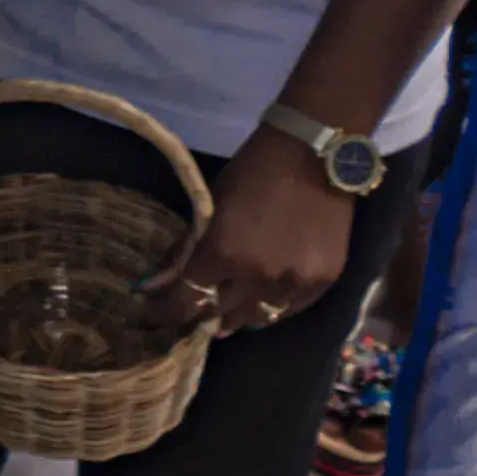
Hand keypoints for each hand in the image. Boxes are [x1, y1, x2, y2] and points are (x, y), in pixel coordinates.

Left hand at [154, 132, 360, 335]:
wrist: (313, 156)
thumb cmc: (252, 173)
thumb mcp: (210, 207)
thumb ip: (188, 248)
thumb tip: (160, 281)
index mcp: (223, 253)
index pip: (185, 300)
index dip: (166, 312)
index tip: (153, 315)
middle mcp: (258, 277)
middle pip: (220, 315)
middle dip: (200, 314)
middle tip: (191, 311)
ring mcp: (293, 283)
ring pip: (257, 319)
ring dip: (236, 318)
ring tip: (224, 316)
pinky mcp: (323, 283)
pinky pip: (290, 311)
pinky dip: (271, 311)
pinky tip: (259, 305)